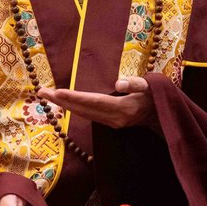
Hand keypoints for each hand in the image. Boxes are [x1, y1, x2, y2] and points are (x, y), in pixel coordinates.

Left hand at [38, 76, 155, 128]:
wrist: (165, 117)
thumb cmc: (158, 97)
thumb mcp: (152, 87)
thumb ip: (136, 84)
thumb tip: (118, 82)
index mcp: (123, 108)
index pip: (94, 102)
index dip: (75, 98)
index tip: (57, 93)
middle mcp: (115, 119)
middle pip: (84, 110)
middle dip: (62, 102)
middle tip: (41, 92)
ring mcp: (112, 123)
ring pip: (84, 114)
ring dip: (65, 106)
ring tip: (47, 96)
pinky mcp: (111, 123)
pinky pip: (89, 116)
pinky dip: (75, 109)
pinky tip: (64, 103)